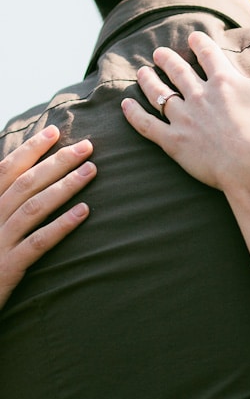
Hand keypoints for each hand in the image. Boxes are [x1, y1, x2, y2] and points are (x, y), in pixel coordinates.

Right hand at [0, 126, 95, 307]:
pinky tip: (84, 211)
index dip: (31, 149)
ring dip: (64, 186)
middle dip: (57, 161)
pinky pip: (37, 242)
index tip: (55, 131)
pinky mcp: (7, 267)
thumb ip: (8, 202)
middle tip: (88, 146)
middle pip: (25, 183)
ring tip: (92, 171)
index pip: (7, 169)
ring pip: (34, 207)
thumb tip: (32, 180)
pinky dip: (61, 225)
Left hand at [122, 31, 249, 190]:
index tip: (194, 38)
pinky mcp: (174, 142)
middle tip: (159, 53)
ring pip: (159, 93)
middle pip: (178, 70)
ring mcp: (184, 118)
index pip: (208, 54)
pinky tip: (125, 105)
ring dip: (149, 80)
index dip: (200, 43)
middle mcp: (199, 95)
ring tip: (142, 72)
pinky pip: (146, 124)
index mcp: (224, 81)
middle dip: (168, 59)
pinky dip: (134, 113)